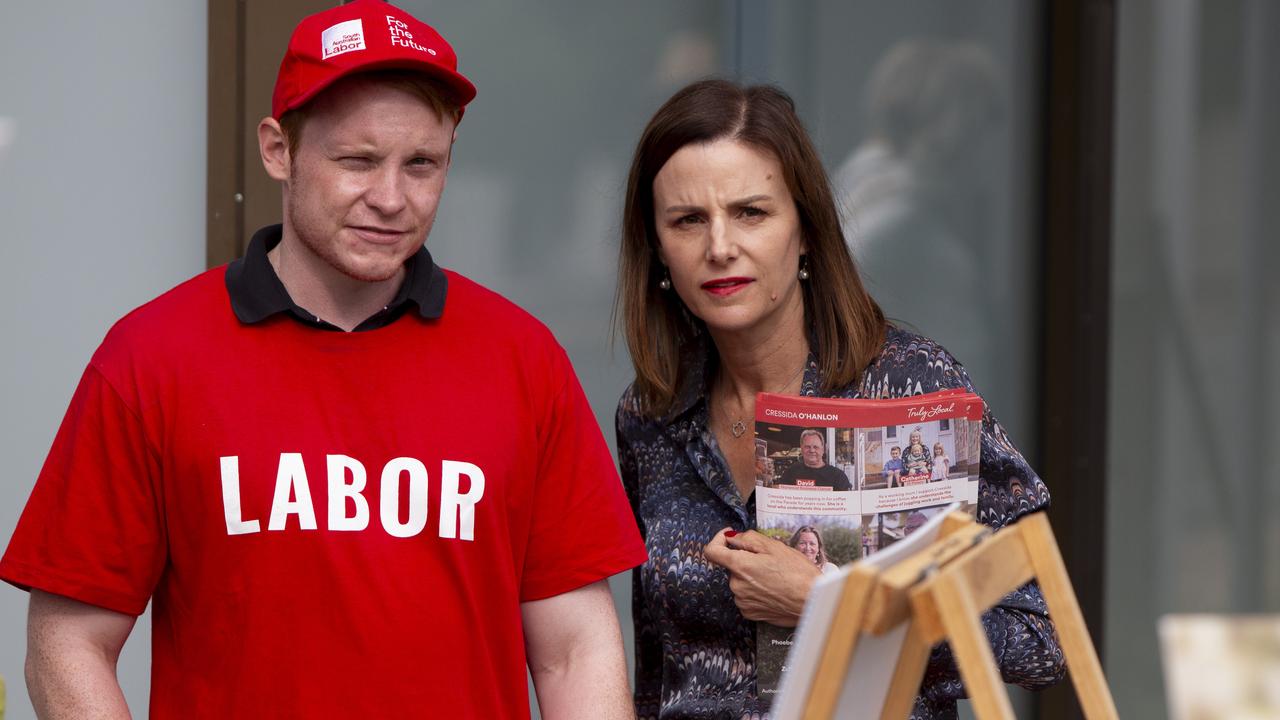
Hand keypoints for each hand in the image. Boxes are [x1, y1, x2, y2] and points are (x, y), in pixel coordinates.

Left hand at [702, 528, 820, 626]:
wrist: (813, 602)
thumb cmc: (798, 574)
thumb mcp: (775, 547)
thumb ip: (748, 539)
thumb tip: (732, 537)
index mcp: (740, 566)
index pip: (712, 552)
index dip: (718, 540)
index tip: (729, 537)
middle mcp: (736, 586)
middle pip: (731, 566)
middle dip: (745, 559)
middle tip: (768, 559)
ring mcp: (742, 602)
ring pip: (740, 581)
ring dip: (751, 576)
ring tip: (774, 576)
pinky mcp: (750, 614)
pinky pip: (746, 597)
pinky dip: (755, 590)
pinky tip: (772, 589)